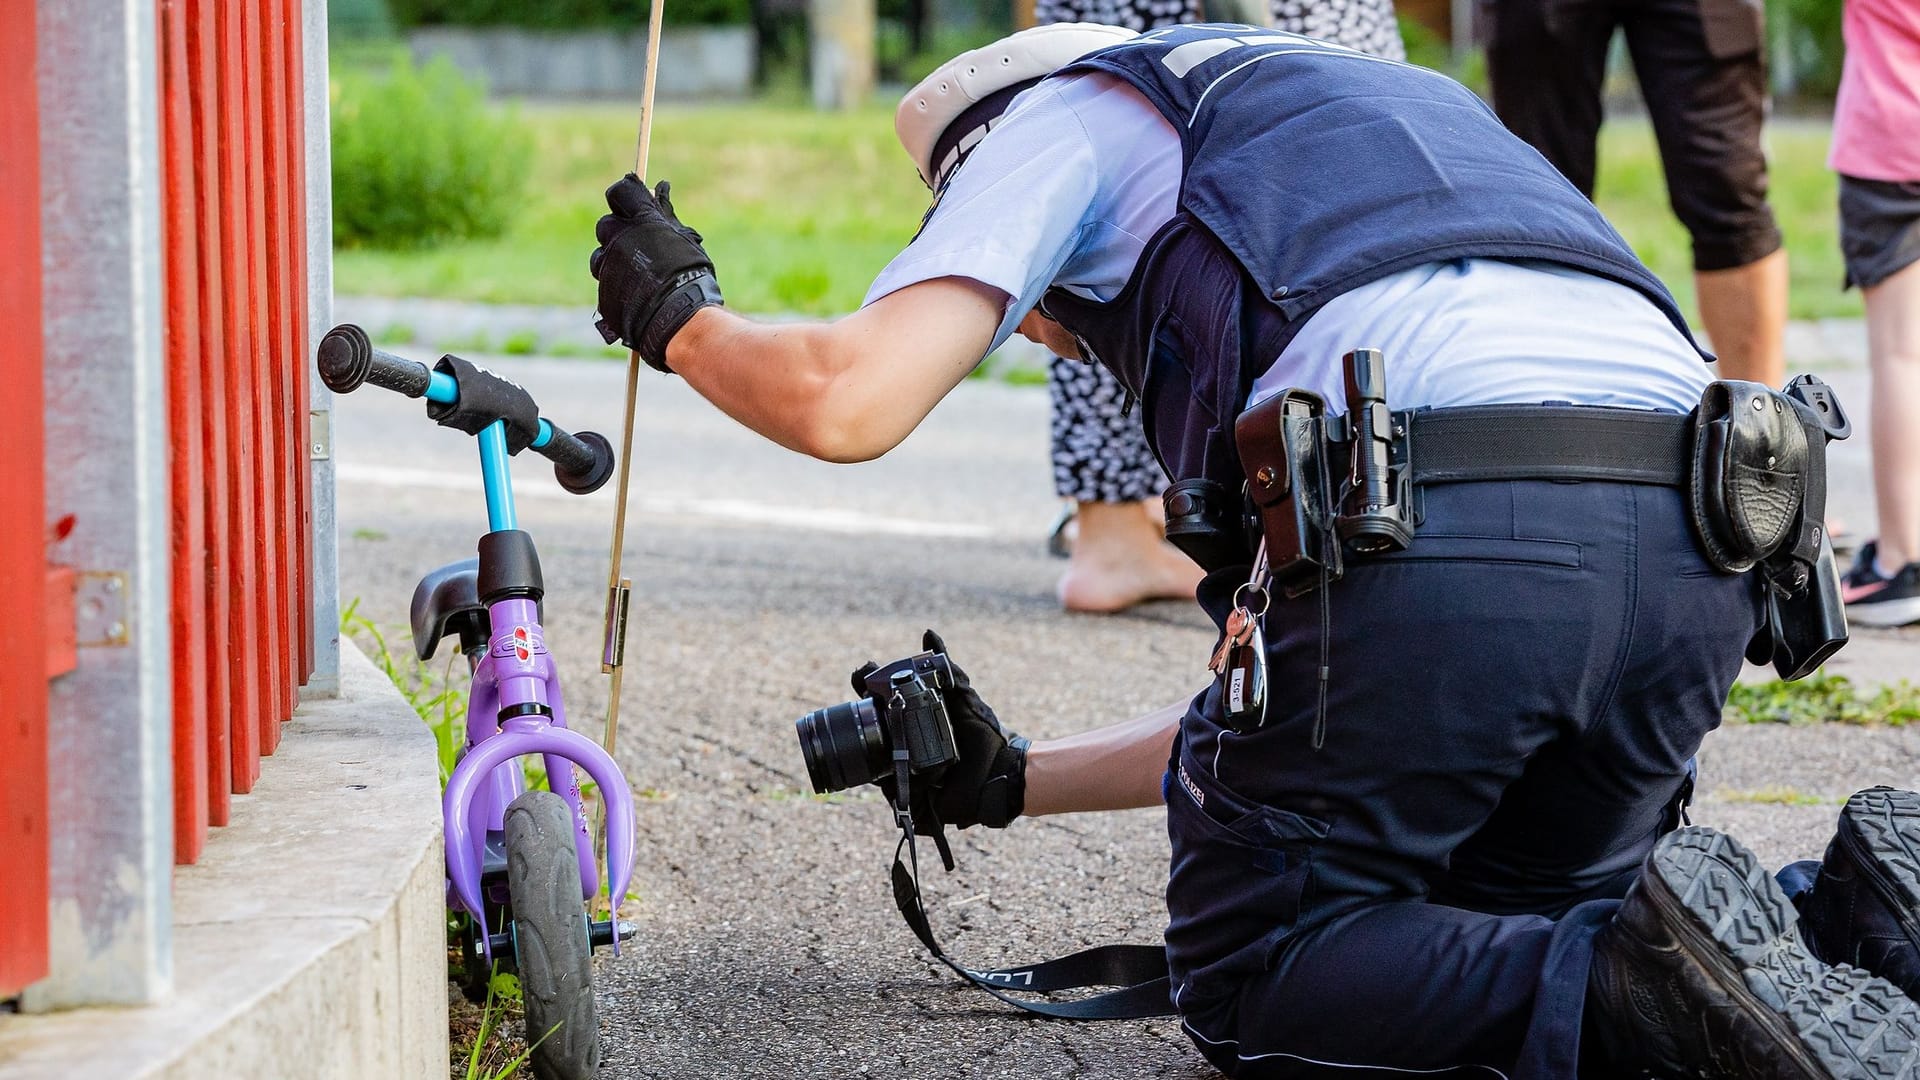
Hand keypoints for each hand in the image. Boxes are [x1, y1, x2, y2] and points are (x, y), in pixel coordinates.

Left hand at [590, 174, 722, 372]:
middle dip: (619, 233)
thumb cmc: (690, 277)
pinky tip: (637, 296)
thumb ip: (666, 215)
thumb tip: (660, 188)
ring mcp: (608, 266)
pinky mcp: (603, 290)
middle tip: (640, 248)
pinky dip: (618, 287)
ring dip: (614, 262)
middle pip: (606, 225)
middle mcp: (618, 239)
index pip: (619, 192)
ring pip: (600, 256)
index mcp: (640, 220)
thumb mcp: (684, 240)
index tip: (635, 206)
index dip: (625, 198)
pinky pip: (606, 283)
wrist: (678, 319)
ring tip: (639, 277)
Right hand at [859, 630, 1027, 831]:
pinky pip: (890, 790)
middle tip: (861, 693)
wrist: (1003, 773)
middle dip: (859, 712)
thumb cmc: (986, 736)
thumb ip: (948, 669)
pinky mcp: (910, 796)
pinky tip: (881, 767)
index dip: (868, 687)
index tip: (863, 673)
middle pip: (871, 730)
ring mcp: (905, 772)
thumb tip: (928, 634)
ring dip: (866, 746)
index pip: (881, 703)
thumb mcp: (964, 698)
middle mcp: (905, 746)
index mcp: (913, 722)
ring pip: (874, 760)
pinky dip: (885, 780)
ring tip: (866, 728)